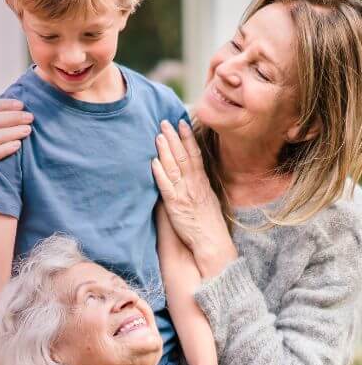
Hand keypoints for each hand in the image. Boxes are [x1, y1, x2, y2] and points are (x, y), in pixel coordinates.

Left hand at [151, 120, 235, 277]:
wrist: (211, 243)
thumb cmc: (208, 225)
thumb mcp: (207, 200)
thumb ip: (198, 187)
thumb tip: (190, 177)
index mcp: (202, 182)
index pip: (195, 154)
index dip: (187, 138)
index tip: (181, 123)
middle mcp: (194, 184)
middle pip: (183, 156)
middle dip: (174, 137)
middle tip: (164, 121)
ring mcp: (185, 194)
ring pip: (174, 167)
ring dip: (165, 150)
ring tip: (158, 135)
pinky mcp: (175, 206)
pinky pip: (166, 187)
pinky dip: (160, 174)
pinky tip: (153, 162)